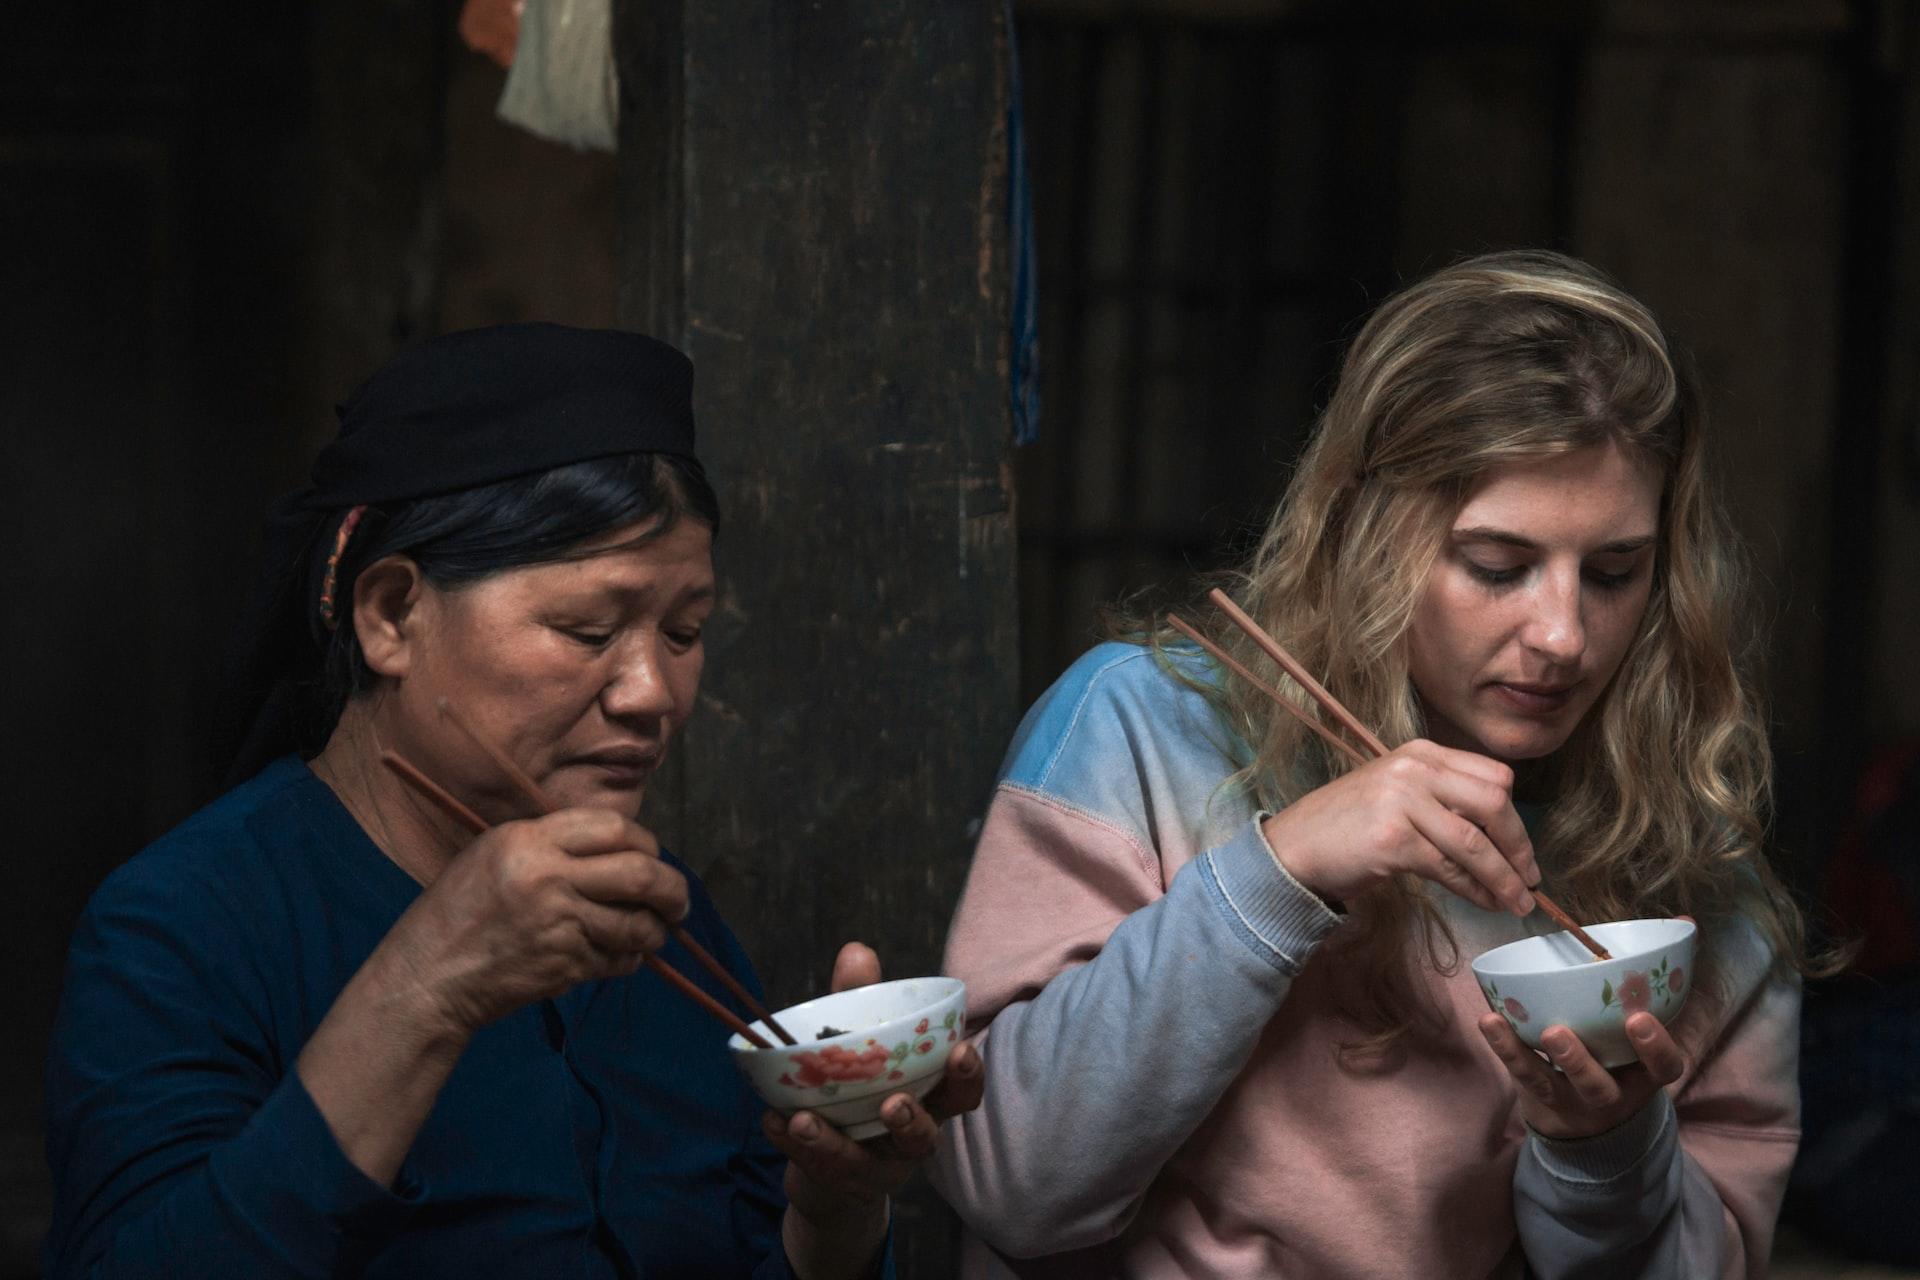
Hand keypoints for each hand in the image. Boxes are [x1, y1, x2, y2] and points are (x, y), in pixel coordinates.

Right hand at [381, 807, 688, 1034]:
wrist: (428, 974)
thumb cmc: (458, 911)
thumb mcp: (494, 853)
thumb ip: (553, 844)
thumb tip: (621, 848)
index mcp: (529, 840)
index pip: (614, 828)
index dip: (646, 843)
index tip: (653, 857)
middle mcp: (547, 876)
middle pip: (640, 873)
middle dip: (672, 889)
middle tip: (678, 901)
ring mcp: (558, 923)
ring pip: (636, 923)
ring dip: (655, 931)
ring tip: (655, 933)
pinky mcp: (564, 964)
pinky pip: (617, 958)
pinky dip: (628, 959)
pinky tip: (620, 957)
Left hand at [765, 943, 985, 1237]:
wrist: (829, 1166)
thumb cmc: (857, 1091)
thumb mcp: (859, 1045)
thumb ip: (858, 1001)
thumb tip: (857, 950)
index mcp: (926, 1099)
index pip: (961, 1092)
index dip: (968, 1075)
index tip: (961, 1051)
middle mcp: (908, 1138)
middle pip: (925, 1139)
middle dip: (912, 1123)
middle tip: (893, 1104)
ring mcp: (873, 1169)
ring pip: (863, 1164)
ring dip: (833, 1143)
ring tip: (804, 1119)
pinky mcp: (837, 1184)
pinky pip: (815, 1169)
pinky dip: (792, 1144)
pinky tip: (772, 1120)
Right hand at [1259, 739, 1538, 914]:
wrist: (1293, 847)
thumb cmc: (1348, 826)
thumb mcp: (1398, 795)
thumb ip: (1443, 800)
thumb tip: (1501, 838)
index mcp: (1421, 753)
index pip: (1493, 775)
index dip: (1516, 816)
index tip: (1522, 849)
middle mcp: (1415, 769)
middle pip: (1494, 802)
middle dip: (1519, 845)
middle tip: (1529, 879)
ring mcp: (1403, 801)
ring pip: (1475, 842)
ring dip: (1503, 878)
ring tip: (1517, 903)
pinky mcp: (1393, 839)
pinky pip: (1450, 868)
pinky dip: (1474, 890)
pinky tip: (1484, 902)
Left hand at [1478, 1010, 1685, 1139]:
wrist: (1590, 1122)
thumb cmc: (1620, 1057)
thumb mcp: (1639, 1043)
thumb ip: (1643, 1000)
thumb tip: (1670, 928)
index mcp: (1643, 1077)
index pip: (1664, 1068)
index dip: (1656, 1047)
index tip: (1640, 1019)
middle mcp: (1610, 1095)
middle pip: (1598, 1088)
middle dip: (1579, 1063)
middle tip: (1558, 1033)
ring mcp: (1571, 1101)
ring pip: (1549, 1086)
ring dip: (1526, 1056)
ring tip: (1503, 1025)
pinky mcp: (1540, 1096)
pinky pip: (1520, 1075)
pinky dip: (1504, 1047)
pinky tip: (1489, 1021)